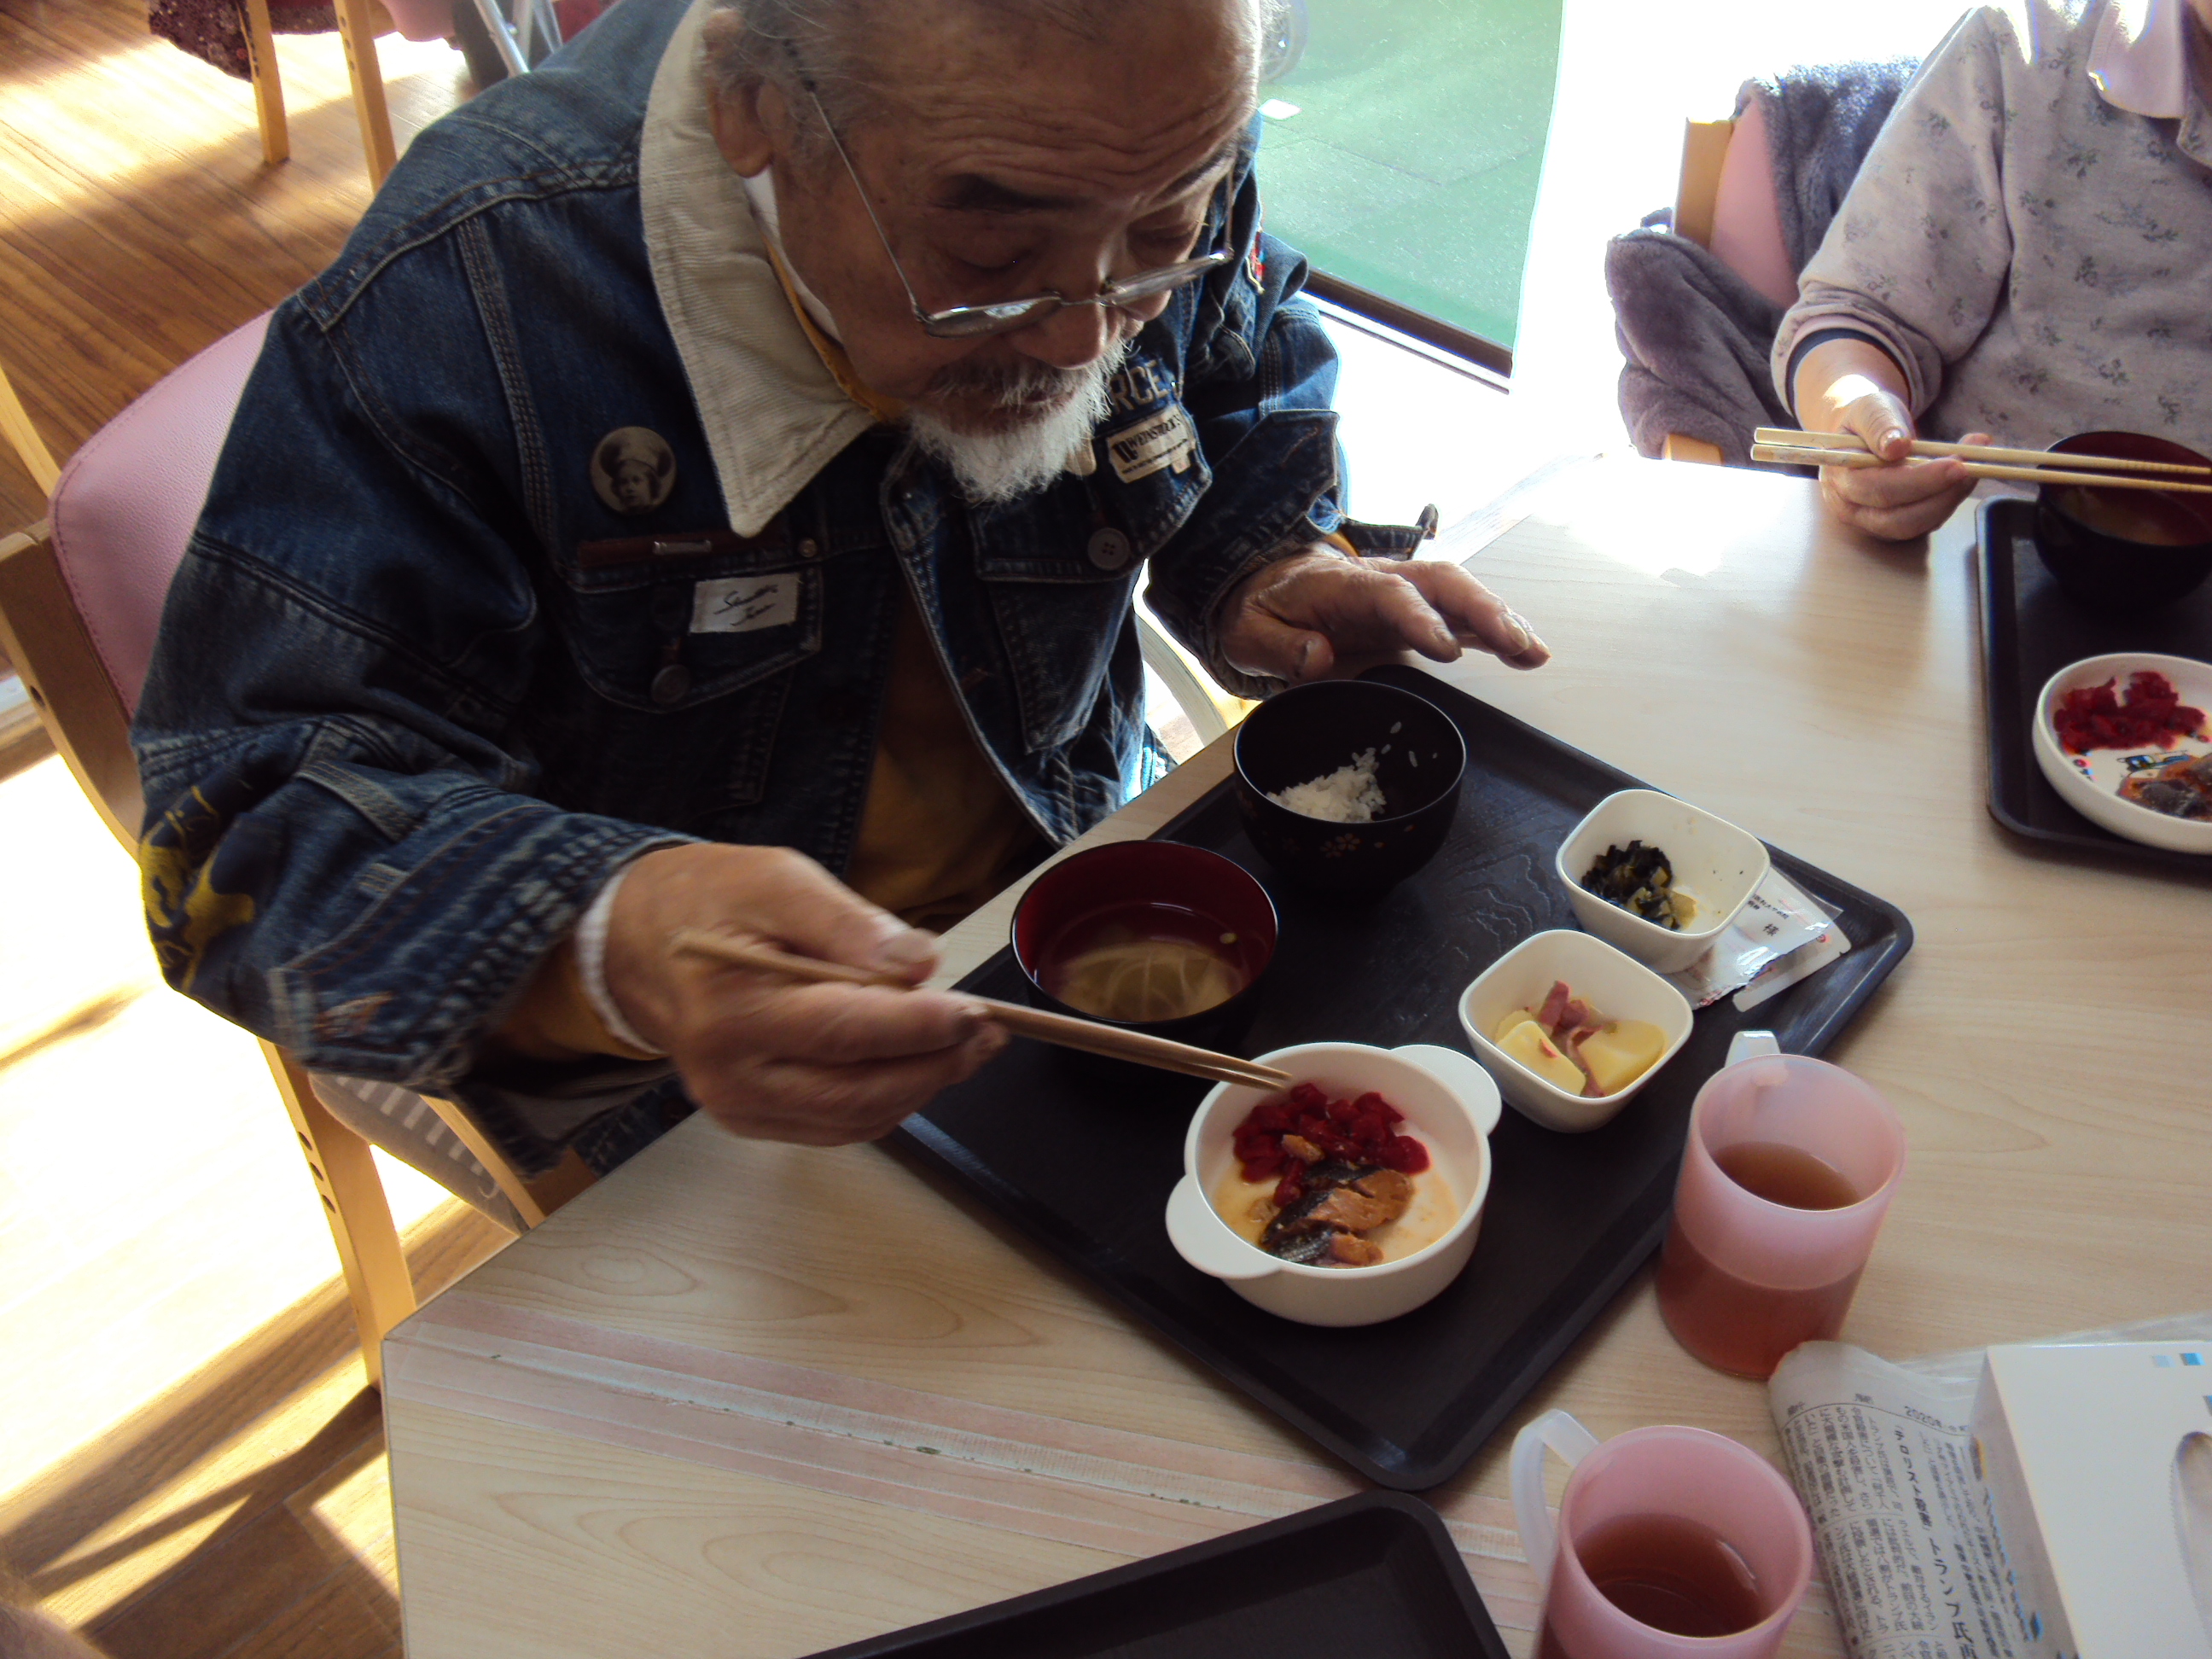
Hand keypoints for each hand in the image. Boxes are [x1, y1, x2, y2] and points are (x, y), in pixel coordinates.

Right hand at [601, 844, 1005, 1144]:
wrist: (637, 943)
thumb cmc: (709, 901)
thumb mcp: (776, 880)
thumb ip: (848, 923)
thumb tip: (920, 961)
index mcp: (732, 1010)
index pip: (846, 1032)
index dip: (920, 1027)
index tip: (975, 1010)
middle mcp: (730, 1073)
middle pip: (856, 1091)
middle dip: (935, 1066)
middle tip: (988, 1033)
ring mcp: (737, 1105)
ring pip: (854, 1118)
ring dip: (920, 1088)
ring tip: (966, 1047)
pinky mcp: (749, 1118)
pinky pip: (834, 1125)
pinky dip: (886, 1101)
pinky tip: (917, 1065)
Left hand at [1217, 545, 1550, 683]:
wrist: (1265, 587)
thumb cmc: (1261, 610)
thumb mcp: (1248, 632)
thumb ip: (1279, 646)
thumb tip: (1318, 658)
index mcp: (1342, 585)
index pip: (1389, 595)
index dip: (1420, 619)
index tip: (1446, 649)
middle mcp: (1383, 581)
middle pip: (1441, 584)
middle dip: (1482, 611)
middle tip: (1515, 644)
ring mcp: (1404, 594)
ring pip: (1460, 596)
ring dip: (1500, 621)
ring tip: (1535, 653)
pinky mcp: (1415, 612)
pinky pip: (1461, 616)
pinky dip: (1495, 632)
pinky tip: (1526, 654)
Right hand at [1794, 336, 1980, 541]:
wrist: (1862, 436)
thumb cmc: (1866, 421)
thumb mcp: (1870, 409)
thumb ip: (1880, 424)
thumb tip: (1896, 446)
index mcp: (1840, 479)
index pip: (1877, 489)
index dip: (1919, 481)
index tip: (1956, 463)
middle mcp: (1851, 508)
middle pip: (1897, 518)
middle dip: (1941, 495)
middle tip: (1973, 468)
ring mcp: (1871, 522)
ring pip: (1914, 526)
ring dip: (1950, 500)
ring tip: (1976, 467)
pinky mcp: (1893, 525)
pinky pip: (1924, 523)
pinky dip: (1949, 501)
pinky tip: (1964, 477)